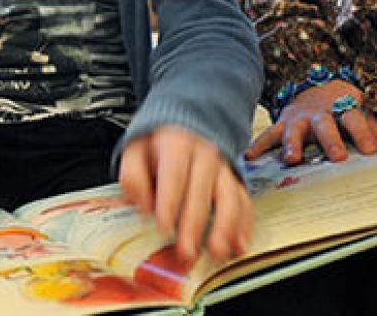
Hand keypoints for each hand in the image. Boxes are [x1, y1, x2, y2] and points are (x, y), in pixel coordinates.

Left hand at [120, 126, 249, 262]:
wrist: (187, 124)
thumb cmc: (158, 145)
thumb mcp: (136, 151)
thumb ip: (133, 177)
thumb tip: (143, 205)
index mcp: (176, 144)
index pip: (173, 175)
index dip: (169, 202)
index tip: (163, 226)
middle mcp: (204, 154)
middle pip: (201, 190)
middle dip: (194, 224)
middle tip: (186, 250)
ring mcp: (223, 168)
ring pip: (229, 197)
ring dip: (224, 227)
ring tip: (217, 251)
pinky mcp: (235, 180)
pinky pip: (243, 202)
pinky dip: (243, 225)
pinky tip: (238, 245)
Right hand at [246, 80, 376, 164]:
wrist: (314, 86)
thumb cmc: (340, 107)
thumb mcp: (359, 111)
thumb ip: (372, 127)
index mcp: (342, 108)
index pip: (355, 120)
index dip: (363, 134)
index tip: (372, 151)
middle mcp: (319, 113)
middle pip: (325, 125)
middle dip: (330, 140)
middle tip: (337, 157)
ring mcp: (297, 118)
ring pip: (294, 130)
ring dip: (293, 145)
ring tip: (292, 159)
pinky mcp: (281, 123)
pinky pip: (268, 135)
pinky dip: (258, 146)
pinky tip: (250, 158)